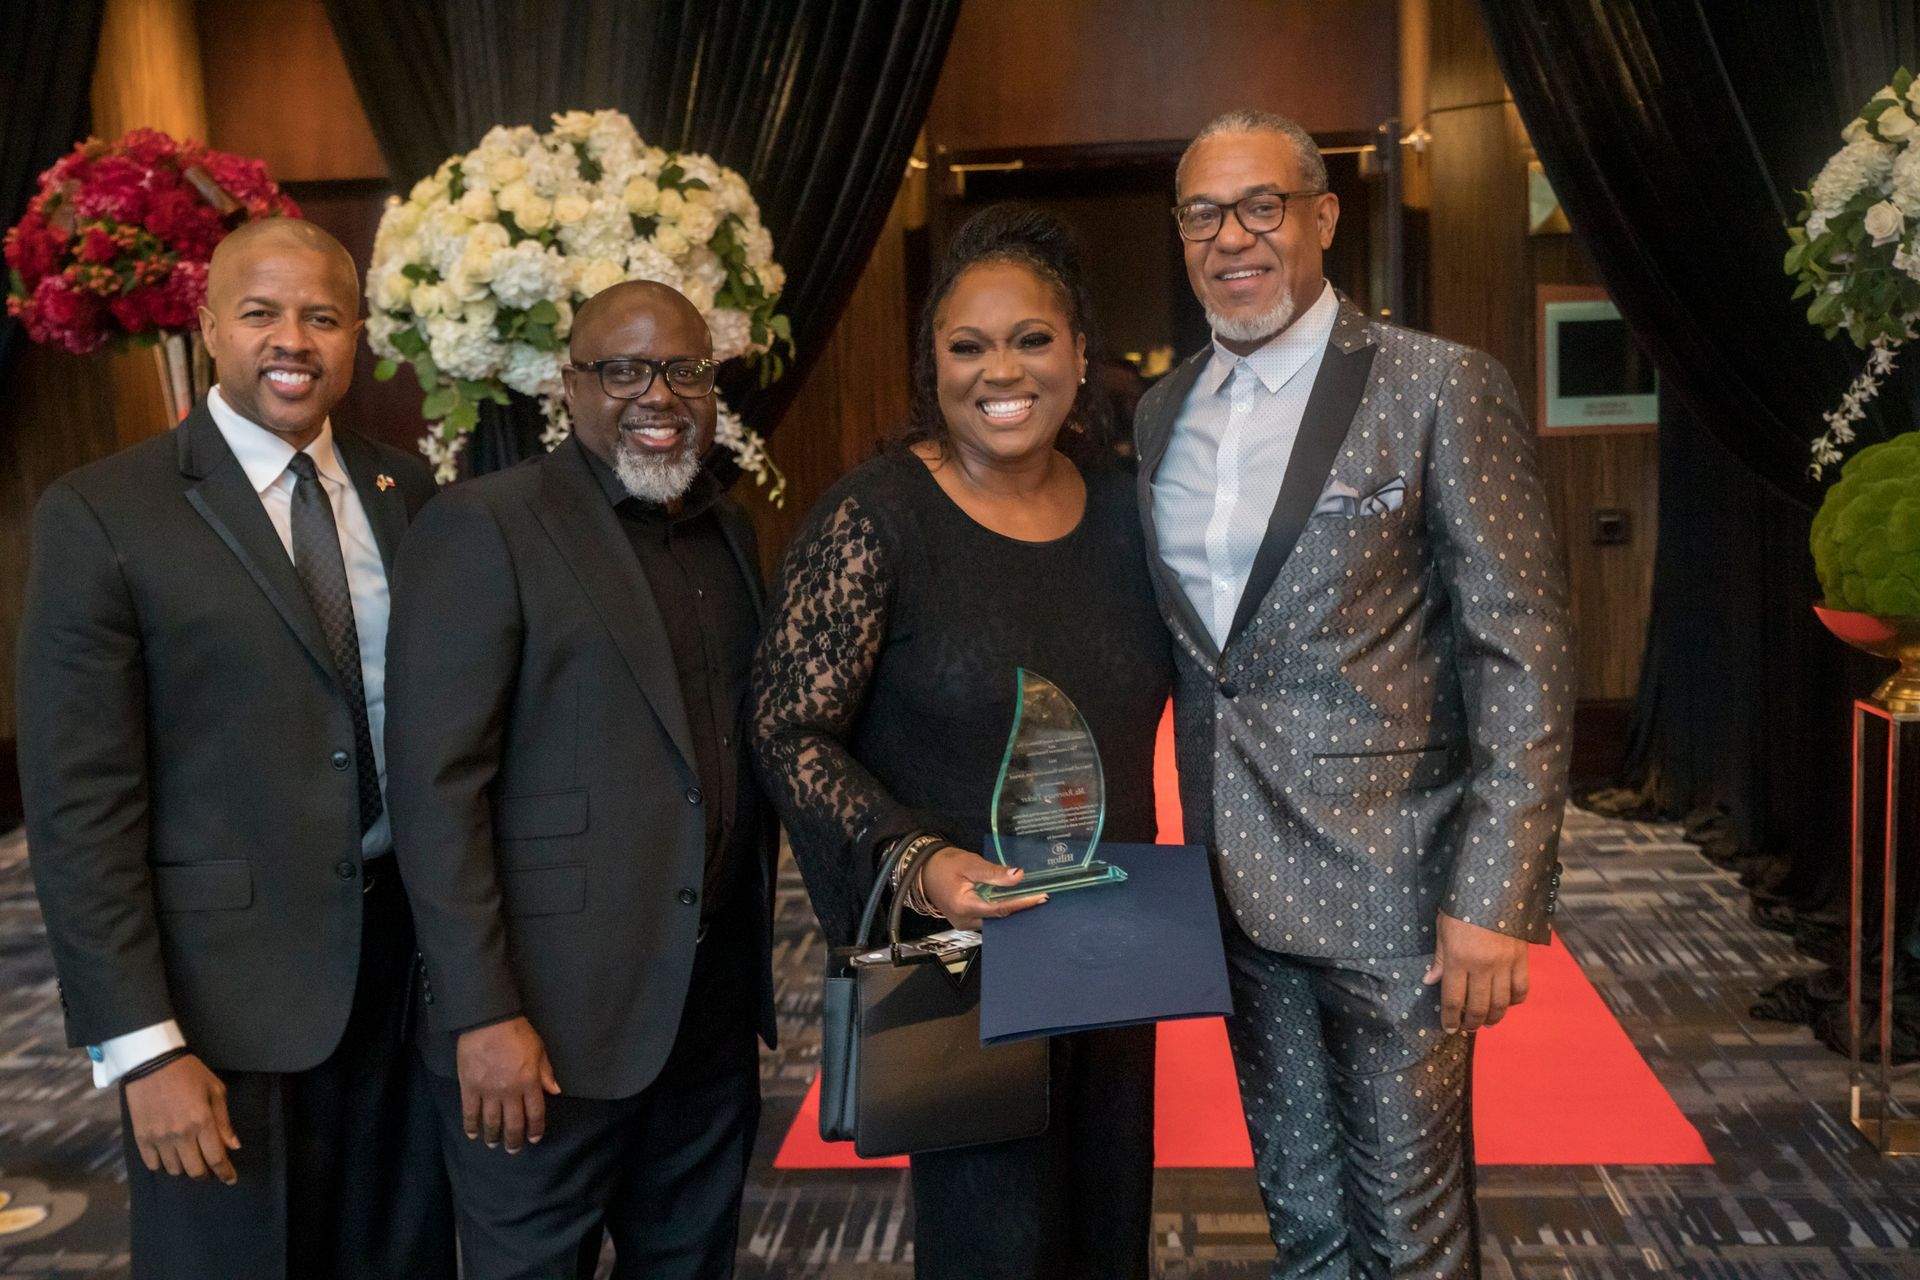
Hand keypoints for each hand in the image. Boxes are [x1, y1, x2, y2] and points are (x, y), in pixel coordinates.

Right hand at [124, 1054, 240, 1184]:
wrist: (152, 1063)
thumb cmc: (189, 1073)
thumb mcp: (215, 1090)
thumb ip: (224, 1121)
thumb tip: (234, 1146)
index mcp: (202, 1122)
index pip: (216, 1158)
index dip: (225, 1172)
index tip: (230, 1179)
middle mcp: (180, 1135)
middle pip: (195, 1170)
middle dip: (206, 1174)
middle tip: (210, 1170)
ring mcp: (159, 1138)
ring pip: (174, 1170)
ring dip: (185, 1169)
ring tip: (190, 1160)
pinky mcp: (141, 1138)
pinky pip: (153, 1164)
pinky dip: (163, 1166)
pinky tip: (170, 1158)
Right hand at [456, 1016, 560, 1152]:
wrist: (488, 1021)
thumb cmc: (517, 1032)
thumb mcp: (539, 1050)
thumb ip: (546, 1072)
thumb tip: (555, 1091)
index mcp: (530, 1082)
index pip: (535, 1114)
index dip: (535, 1129)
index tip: (533, 1139)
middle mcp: (510, 1091)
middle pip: (514, 1123)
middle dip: (514, 1140)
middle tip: (513, 1149)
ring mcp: (488, 1091)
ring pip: (492, 1122)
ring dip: (493, 1136)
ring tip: (493, 1144)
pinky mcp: (469, 1087)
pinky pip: (470, 1112)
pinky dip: (471, 1126)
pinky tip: (473, 1134)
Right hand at [916, 846, 1047, 929]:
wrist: (923, 870)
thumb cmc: (945, 864)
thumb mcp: (970, 863)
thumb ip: (994, 872)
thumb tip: (1019, 875)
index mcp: (964, 906)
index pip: (1000, 908)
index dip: (1022, 904)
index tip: (1041, 898)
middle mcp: (964, 920)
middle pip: (998, 918)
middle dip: (1020, 910)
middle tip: (1042, 899)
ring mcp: (965, 923)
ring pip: (994, 920)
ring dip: (1011, 910)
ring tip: (1032, 900)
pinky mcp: (966, 921)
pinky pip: (988, 918)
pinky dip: (1000, 910)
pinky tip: (1014, 902)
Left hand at [1422, 912, 1530, 1032]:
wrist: (1496, 887)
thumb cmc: (1463, 906)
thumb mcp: (1443, 929)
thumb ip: (1439, 958)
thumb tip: (1429, 980)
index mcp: (1458, 960)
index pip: (1453, 1000)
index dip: (1451, 1018)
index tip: (1449, 1028)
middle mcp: (1482, 967)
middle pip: (1479, 1007)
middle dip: (1472, 1023)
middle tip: (1468, 1028)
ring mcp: (1505, 964)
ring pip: (1501, 1003)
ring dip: (1493, 1018)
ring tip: (1487, 1023)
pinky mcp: (1522, 959)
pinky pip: (1521, 988)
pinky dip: (1514, 1001)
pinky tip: (1507, 1003)